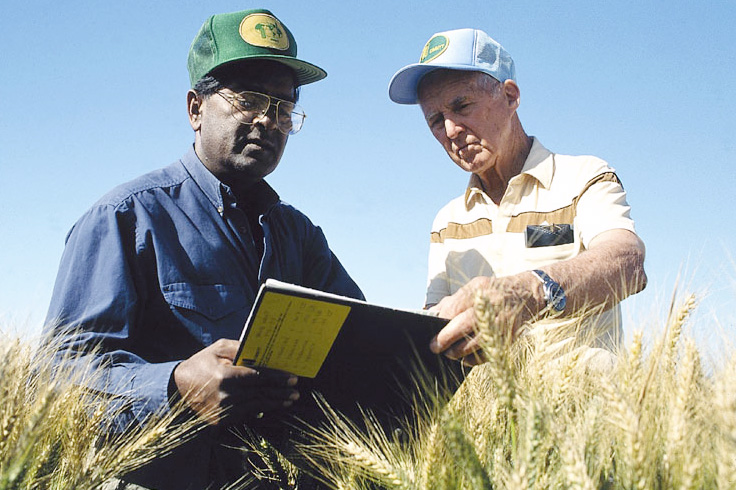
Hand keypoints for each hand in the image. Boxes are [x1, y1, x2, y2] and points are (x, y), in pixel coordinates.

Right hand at [172, 339, 298, 424]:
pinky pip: (246, 415)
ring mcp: (223, 411)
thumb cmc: (201, 364)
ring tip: (289, 400)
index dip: (277, 378)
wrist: (177, 388)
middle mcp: (226, 395)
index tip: (292, 378)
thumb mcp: (217, 349)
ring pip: (256, 406)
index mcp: (225, 376)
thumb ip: (239, 348)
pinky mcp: (221, 421)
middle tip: (296, 390)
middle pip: (261, 393)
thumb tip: (262, 349)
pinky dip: (260, 410)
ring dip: (275, 403)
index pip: (258, 377)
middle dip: (280, 392)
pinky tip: (271, 406)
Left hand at [428, 274, 541, 364]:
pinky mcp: (508, 337)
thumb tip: (433, 313)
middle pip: (464, 325)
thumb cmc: (494, 292)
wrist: (528, 295)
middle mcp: (492, 306)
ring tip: (449, 353)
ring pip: (476, 342)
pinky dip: (474, 359)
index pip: (455, 307)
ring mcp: (501, 322)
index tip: (430, 329)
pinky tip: (465, 359)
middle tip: (435, 347)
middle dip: (446, 338)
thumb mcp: (475, 287)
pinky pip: (488, 353)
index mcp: (480, 290)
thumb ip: (455, 299)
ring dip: (459, 351)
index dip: (441, 321)